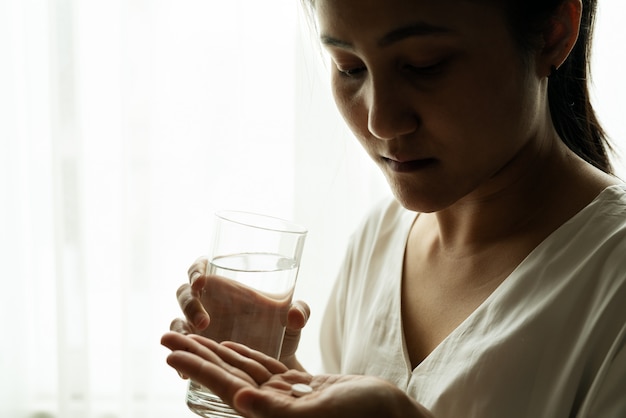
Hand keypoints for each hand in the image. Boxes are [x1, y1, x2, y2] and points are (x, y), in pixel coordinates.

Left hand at [161, 332, 433, 417]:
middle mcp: (272, 408)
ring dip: (215, 351)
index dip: (195, 367)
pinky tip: (231, 347)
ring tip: (191, 336)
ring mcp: (285, 398)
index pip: (224, 387)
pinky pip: (267, 369)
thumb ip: (278, 411)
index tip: (169, 350)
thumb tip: (239, 401)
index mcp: (271, 416)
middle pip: (225, 376)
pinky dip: (247, 355)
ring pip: (242, 369)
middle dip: (195, 354)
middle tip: (167, 335)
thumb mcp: (321, 413)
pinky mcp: (300, 389)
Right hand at [169, 257, 309, 368]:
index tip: (201, 280)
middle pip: (184, 294)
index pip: (200, 268)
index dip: (195, 270)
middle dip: (189, 305)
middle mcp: (208, 303)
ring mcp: (198, 326)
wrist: (278, 360)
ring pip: (178, 321)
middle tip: (204, 322)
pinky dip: (181, 359)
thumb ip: (300, 311)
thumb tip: (295, 315)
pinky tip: (185, 373)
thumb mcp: (293, 318)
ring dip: (181, 331)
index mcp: (225, 285)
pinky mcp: (198, 349)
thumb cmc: (282, 329)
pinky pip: (182, 350)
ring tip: (196, 342)